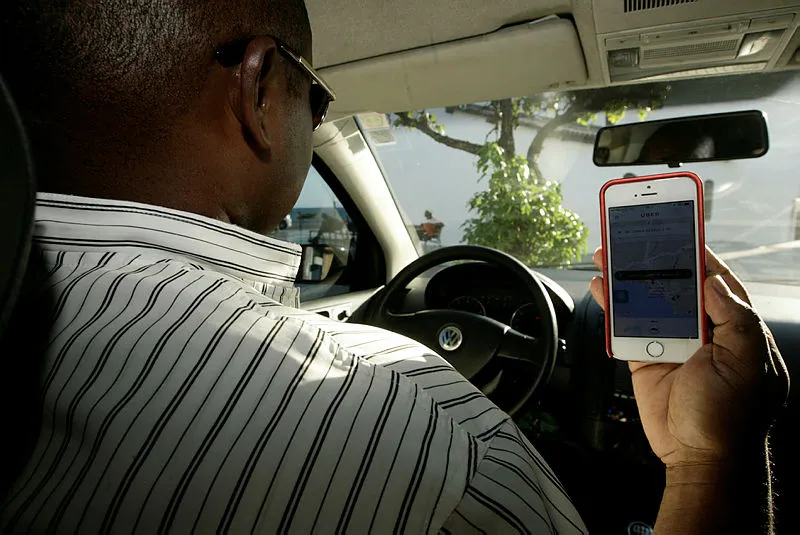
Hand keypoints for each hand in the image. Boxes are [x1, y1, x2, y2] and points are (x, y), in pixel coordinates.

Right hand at [589, 247, 787, 467]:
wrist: (697, 457)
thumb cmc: (730, 416)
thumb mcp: (746, 364)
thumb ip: (734, 318)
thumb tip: (714, 280)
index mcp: (732, 328)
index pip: (716, 281)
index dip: (699, 254)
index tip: (681, 230)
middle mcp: (702, 331)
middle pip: (675, 284)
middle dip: (654, 259)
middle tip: (634, 236)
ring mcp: (671, 342)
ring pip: (646, 300)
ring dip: (627, 277)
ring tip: (608, 253)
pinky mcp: (644, 357)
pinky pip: (625, 326)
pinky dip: (612, 306)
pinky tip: (602, 287)